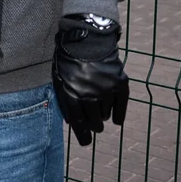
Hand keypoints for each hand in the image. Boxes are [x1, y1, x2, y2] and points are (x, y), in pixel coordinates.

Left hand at [52, 16, 128, 145]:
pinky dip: (118, 114)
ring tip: (98, 105)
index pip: (79, 124)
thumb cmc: (68, 61)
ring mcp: (106, 90)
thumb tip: (73, 124)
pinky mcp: (120, 83)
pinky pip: (121, 107)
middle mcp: (89, 95)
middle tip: (93, 123)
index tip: (86, 142)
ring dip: (102, 113)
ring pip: (106, 114)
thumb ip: (65, 101)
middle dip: (93, 125)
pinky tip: (116, 120)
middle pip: (94, 122)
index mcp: (70, 94)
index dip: (83, 136)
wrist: (86, 38)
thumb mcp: (59, 80)